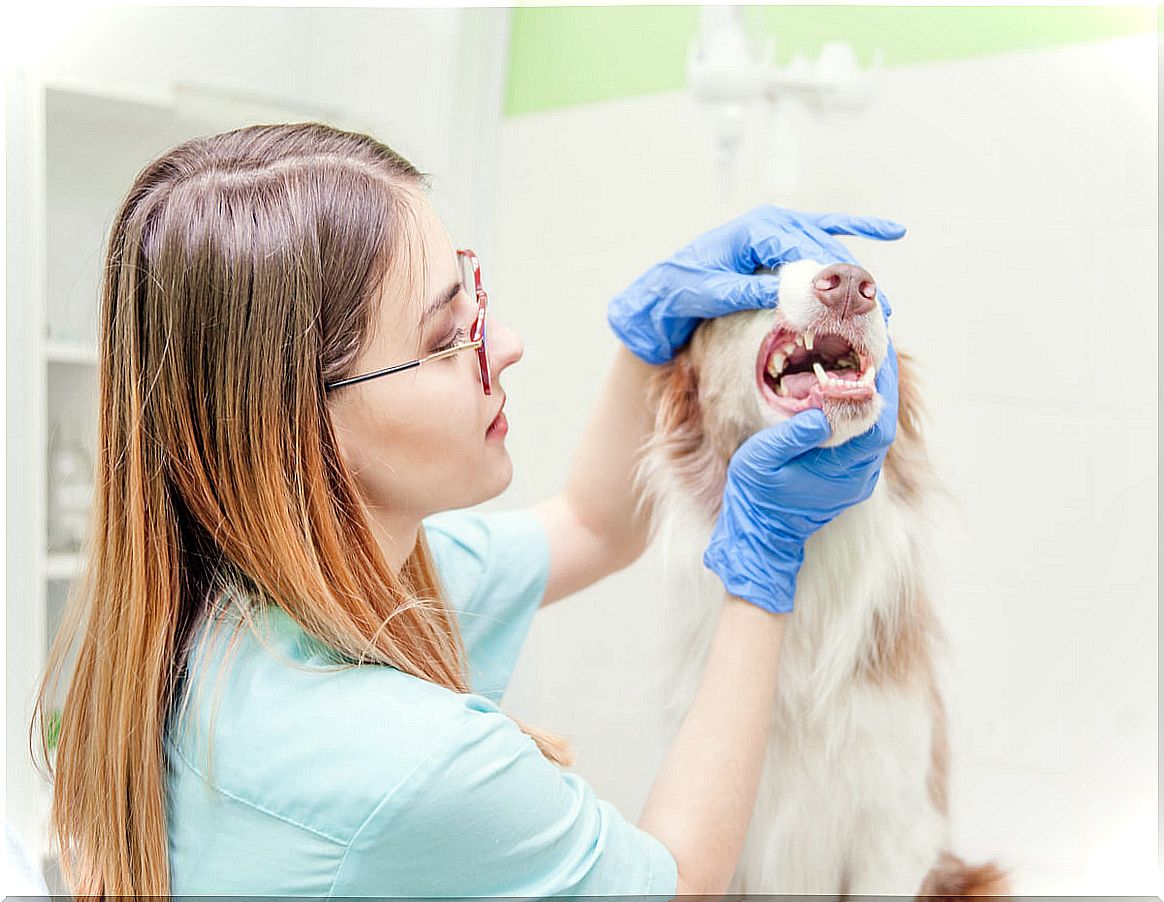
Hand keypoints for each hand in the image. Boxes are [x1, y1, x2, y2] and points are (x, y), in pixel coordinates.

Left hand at [607, 204, 905, 364]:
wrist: (666, 288)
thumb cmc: (684, 288)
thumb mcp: (712, 293)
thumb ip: (747, 292)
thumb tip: (785, 296)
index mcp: (757, 229)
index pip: (804, 251)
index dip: (831, 279)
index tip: (852, 307)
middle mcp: (774, 222)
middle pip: (825, 249)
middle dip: (853, 283)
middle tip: (879, 315)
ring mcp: (782, 228)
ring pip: (831, 248)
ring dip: (858, 276)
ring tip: (884, 307)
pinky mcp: (786, 240)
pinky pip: (829, 230)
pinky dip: (860, 229)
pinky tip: (892, 231)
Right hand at [702, 342, 898, 614]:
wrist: (759, 532)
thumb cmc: (756, 494)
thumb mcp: (763, 460)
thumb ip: (792, 436)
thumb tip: (822, 411)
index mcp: (842, 470)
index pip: (878, 422)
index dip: (882, 386)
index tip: (878, 352)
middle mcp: (859, 475)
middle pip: (883, 421)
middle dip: (881, 382)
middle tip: (874, 345)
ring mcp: (857, 477)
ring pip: (876, 428)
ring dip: (873, 393)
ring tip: (862, 358)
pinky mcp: (849, 475)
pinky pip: (864, 436)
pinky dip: (861, 409)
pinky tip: (849, 387)